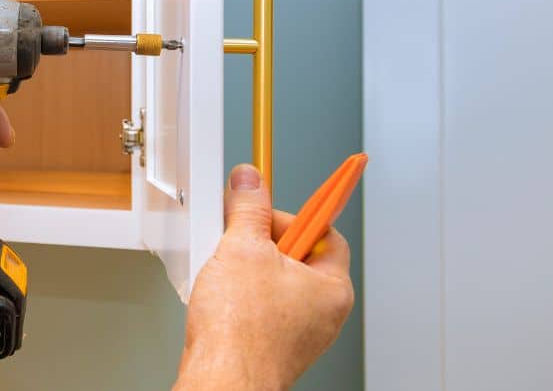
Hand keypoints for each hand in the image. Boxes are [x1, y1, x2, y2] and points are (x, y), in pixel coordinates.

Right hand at [174, 165, 353, 390]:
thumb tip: (251, 181)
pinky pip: (259, 306)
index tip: (267, 205)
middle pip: (295, 255)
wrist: (222, 379)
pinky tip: (220, 298)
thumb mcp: (242, 248)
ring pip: (274, 281)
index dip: (291, 215)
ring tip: (226, 272)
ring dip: (247, 270)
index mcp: (332, 287)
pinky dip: (239, 296)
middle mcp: (322, 313)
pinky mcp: (271, 345)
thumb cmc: (242, 334)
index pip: (324, 231)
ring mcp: (297, 332)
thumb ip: (248, 208)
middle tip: (239, 240)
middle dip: (262, 243)